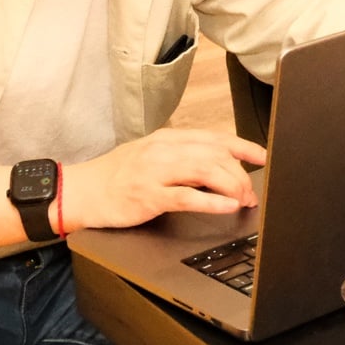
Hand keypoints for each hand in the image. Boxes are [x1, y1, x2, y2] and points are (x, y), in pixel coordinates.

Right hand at [71, 128, 267, 226]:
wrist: (80, 191)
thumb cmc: (116, 177)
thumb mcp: (151, 157)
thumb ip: (182, 158)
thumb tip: (218, 167)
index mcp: (168, 139)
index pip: (215, 138)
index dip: (245, 147)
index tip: (264, 158)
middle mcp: (164, 150)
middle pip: (216, 154)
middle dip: (241, 174)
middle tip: (252, 193)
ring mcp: (155, 171)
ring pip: (206, 170)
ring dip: (232, 186)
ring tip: (244, 199)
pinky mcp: (147, 195)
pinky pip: (187, 196)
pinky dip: (212, 201)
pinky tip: (227, 205)